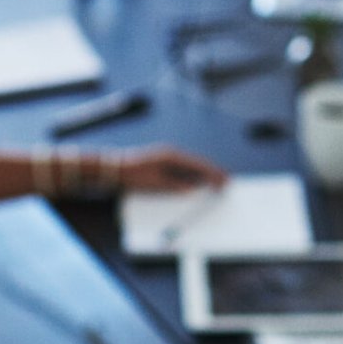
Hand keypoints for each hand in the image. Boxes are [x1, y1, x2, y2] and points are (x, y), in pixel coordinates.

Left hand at [111, 146, 226, 194]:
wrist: (116, 168)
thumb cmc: (134, 175)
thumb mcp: (157, 183)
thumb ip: (176, 185)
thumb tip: (193, 189)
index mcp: (173, 156)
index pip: (199, 165)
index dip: (213, 173)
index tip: (224, 181)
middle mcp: (172, 154)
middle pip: (198, 164)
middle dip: (212, 173)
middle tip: (226, 182)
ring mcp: (168, 158)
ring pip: (192, 166)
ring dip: (204, 174)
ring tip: (217, 183)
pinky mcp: (163, 163)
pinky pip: (183, 169)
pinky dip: (193, 175)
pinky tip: (198, 182)